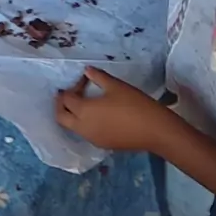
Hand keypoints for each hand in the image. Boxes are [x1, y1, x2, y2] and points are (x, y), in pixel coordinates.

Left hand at [55, 67, 170, 152]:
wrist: (154, 131)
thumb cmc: (134, 104)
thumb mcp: (116, 86)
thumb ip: (98, 77)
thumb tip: (86, 70)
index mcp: (83, 111)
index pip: (67, 99)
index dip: (72, 87)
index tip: (83, 79)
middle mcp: (83, 127)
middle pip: (61, 117)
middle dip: (60, 104)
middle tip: (68, 93)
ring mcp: (92, 138)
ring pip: (72, 127)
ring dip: (71, 114)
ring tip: (82, 102)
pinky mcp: (102, 145)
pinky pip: (85, 133)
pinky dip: (82, 123)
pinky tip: (95, 115)